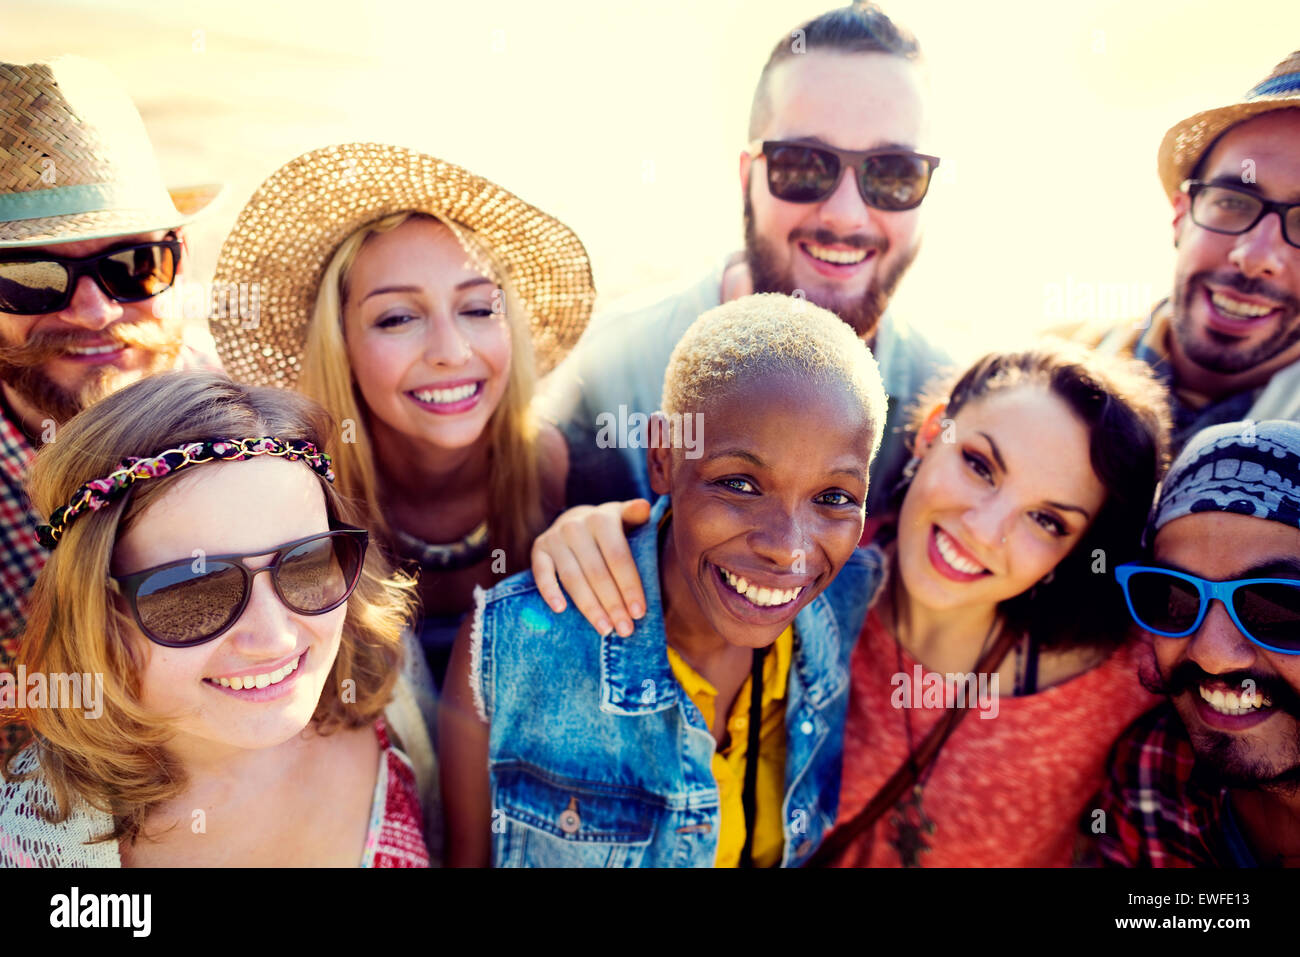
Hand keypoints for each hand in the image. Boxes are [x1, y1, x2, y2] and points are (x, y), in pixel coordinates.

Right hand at [530, 499, 651, 635]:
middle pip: (597, 572)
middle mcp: (576, 526)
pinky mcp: (538, 549)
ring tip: (605, 629)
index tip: (639, 613)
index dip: (629, 586)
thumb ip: (635, 515)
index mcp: (602, 518)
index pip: (618, 557)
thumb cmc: (609, 528)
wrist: (576, 519)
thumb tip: (644, 507)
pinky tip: (561, 610)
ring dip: (589, 607)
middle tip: (625, 630)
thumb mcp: (624, 517)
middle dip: (613, 604)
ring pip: (573, 578)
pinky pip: (541, 574)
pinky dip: (549, 592)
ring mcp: (555, 538)